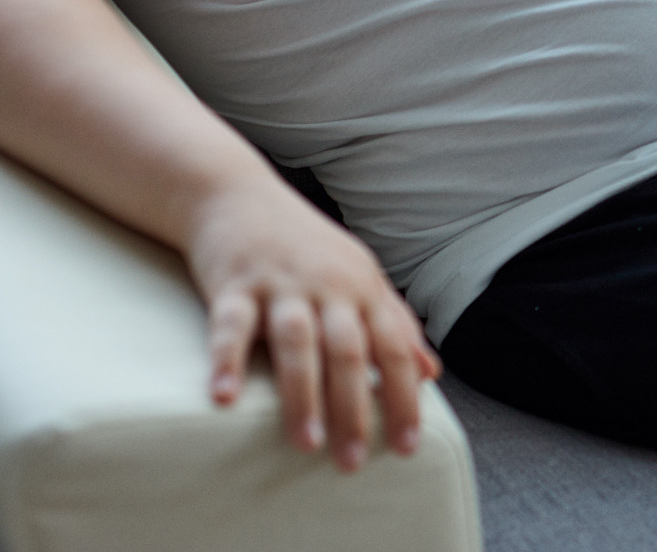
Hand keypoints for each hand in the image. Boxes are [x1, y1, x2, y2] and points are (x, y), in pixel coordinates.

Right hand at [186, 173, 440, 471]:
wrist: (236, 195)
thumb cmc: (305, 247)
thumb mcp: (359, 277)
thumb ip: (395, 323)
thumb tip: (431, 371)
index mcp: (363, 288)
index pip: (394, 348)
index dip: (404, 397)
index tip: (407, 446)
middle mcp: (328, 285)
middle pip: (349, 351)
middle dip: (355, 409)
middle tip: (354, 462)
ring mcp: (281, 283)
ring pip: (298, 342)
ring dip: (303, 395)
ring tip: (307, 443)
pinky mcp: (233, 283)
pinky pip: (231, 325)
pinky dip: (227, 361)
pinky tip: (224, 398)